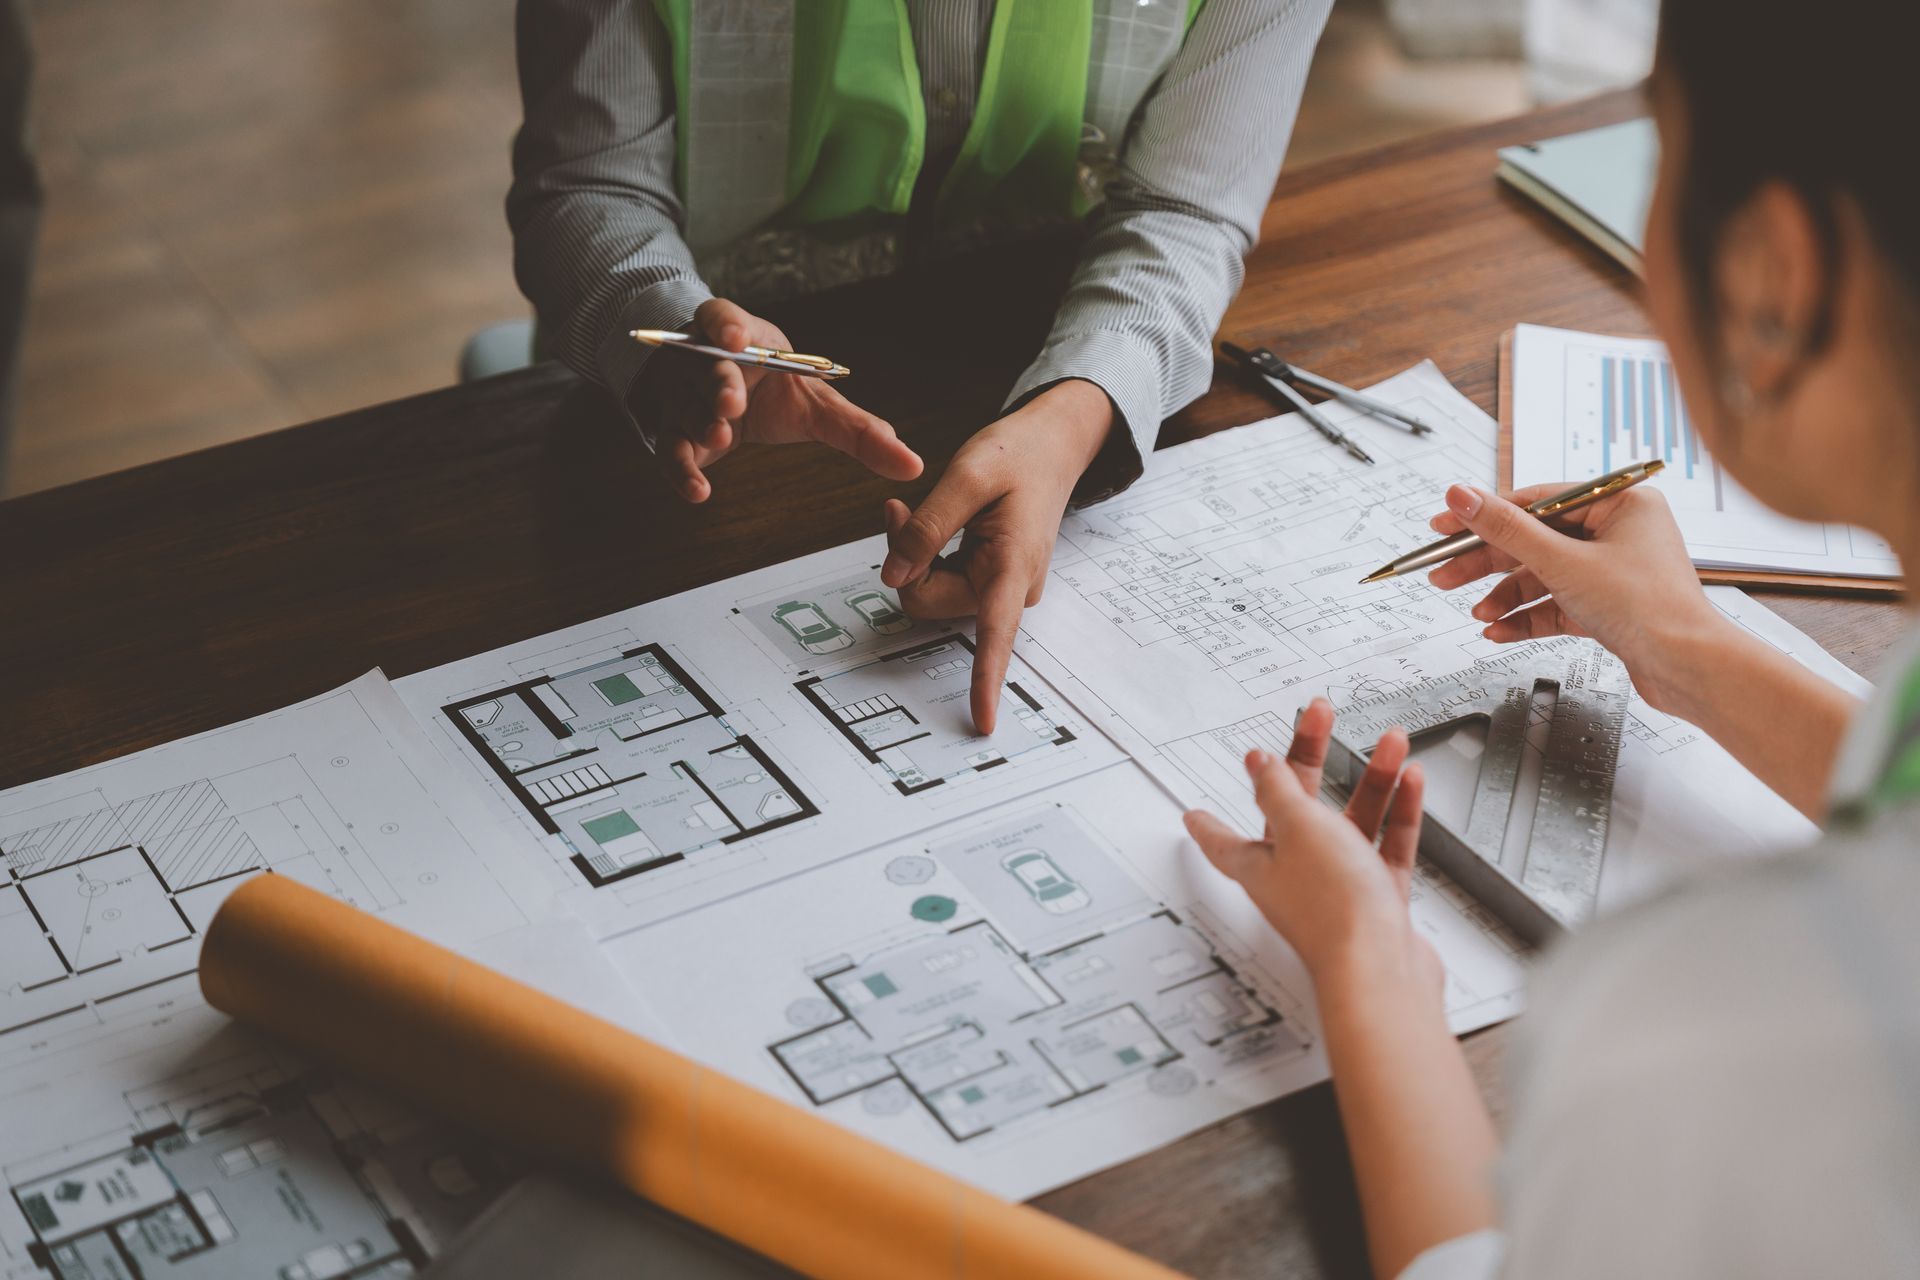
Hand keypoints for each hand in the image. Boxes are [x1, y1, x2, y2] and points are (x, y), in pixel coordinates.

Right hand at [629, 298, 922, 502]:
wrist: (725, 397)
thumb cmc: (771, 387)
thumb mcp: (816, 401)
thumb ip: (858, 430)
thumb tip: (911, 465)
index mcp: (740, 336)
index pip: (723, 316)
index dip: (728, 324)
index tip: (737, 336)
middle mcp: (704, 360)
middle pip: (706, 367)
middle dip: (720, 384)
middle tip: (732, 403)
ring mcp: (682, 395)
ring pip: (687, 408)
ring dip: (702, 423)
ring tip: (719, 436)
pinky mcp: (671, 431)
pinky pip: (670, 451)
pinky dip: (681, 471)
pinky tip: (698, 492)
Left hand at [879, 380, 1113, 732]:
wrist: (1051, 446)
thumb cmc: (1017, 456)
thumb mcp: (967, 476)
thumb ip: (927, 529)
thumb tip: (893, 578)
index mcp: (1013, 565)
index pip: (996, 634)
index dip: (985, 681)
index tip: (983, 722)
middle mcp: (1009, 588)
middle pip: (929, 601)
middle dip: (906, 562)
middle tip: (900, 510)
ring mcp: (999, 588)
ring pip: (930, 593)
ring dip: (914, 557)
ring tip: (919, 511)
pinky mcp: (989, 582)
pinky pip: (940, 583)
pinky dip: (926, 557)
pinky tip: (937, 523)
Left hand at [1183, 698, 1439, 992]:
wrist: (1382, 969)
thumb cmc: (1332, 909)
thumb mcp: (1297, 828)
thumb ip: (1280, 791)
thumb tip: (1258, 764)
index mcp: (1260, 864)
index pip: (1222, 839)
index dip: (1206, 824)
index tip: (1192, 813)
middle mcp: (1296, 876)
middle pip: (1297, 809)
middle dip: (1311, 758)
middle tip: (1319, 719)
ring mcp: (1340, 888)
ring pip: (1352, 821)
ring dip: (1372, 778)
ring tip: (1389, 741)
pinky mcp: (1379, 901)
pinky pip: (1387, 846)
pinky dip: (1399, 813)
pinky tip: (1410, 783)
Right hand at [1427, 481, 1724, 712]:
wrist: (1687, 668)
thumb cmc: (1651, 609)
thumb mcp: (1563, 562)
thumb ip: (1507, 529)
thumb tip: (1463, 496)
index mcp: (1620, 503)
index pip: (1537, 500)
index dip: (1485, 515)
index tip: (1447, 527)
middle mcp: (1618, 532)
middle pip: (1533, 540)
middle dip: (1487, 564)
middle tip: (1445, 574)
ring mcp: (1611, 570)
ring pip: (1541, 576)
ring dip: (1505, 598)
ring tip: (1480, 615)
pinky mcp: (1606, 605)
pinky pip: (1554, 604)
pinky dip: (1526, 617)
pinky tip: (1501, 630)